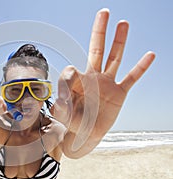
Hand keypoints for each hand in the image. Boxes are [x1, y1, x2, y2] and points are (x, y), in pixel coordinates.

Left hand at [51, 9, 154, 156]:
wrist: (85, 135)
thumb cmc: (71, 123)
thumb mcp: (62, 115)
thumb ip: (60, 107)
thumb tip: (60, 100)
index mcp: (75, 81)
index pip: (70, 70)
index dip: (66, 80)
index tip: (63, 98)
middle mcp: (92, 77)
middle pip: (96, 49)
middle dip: (99, 31)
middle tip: (104, 12)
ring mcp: (106, 83)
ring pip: (114, 58)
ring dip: (119, 41)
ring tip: (123, 23)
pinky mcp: (118, 93)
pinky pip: (131, 78)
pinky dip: (140, 68)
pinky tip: (150, 55)